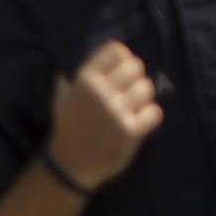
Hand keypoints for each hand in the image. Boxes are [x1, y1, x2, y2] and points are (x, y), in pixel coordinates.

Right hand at [47, 40, 163, 190]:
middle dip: (135, 77)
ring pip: (147, 88)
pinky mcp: (131, 131)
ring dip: (143, 97)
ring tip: (133, 106)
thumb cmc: (68, 129)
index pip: (116, 50)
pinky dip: (150, 116)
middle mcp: (101, 93)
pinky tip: (139, 121)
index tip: (120, 70)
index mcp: (84, 80)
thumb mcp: (61, 101)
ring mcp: (117, 112)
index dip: (123, 58)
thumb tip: (65, 67)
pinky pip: (154, 112)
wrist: (71, 165)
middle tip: (128, 91)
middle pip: (135, 66)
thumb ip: (68, 82)